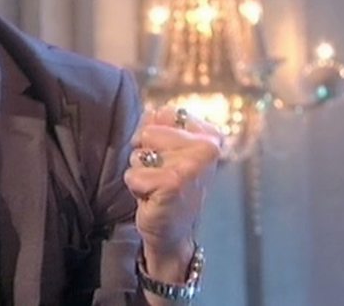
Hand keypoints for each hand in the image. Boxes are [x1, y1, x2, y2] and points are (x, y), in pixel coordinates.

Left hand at [123, 106, 222, 274]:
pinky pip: (133, 174)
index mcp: (210, 135)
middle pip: (147, 132)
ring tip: (157, 186)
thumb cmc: (168, 187)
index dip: (154, 134)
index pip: (165, 113)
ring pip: (138, 153)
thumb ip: (159, 123)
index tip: (167, 156)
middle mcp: (208, 148)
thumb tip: (151, 112)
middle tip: (161, 175)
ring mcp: (192, 165)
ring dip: (140, 171)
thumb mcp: (167, 149)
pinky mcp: (173, 183)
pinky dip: (136, 188)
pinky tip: (153, 198)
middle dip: (144, 154)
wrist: (173, 232)